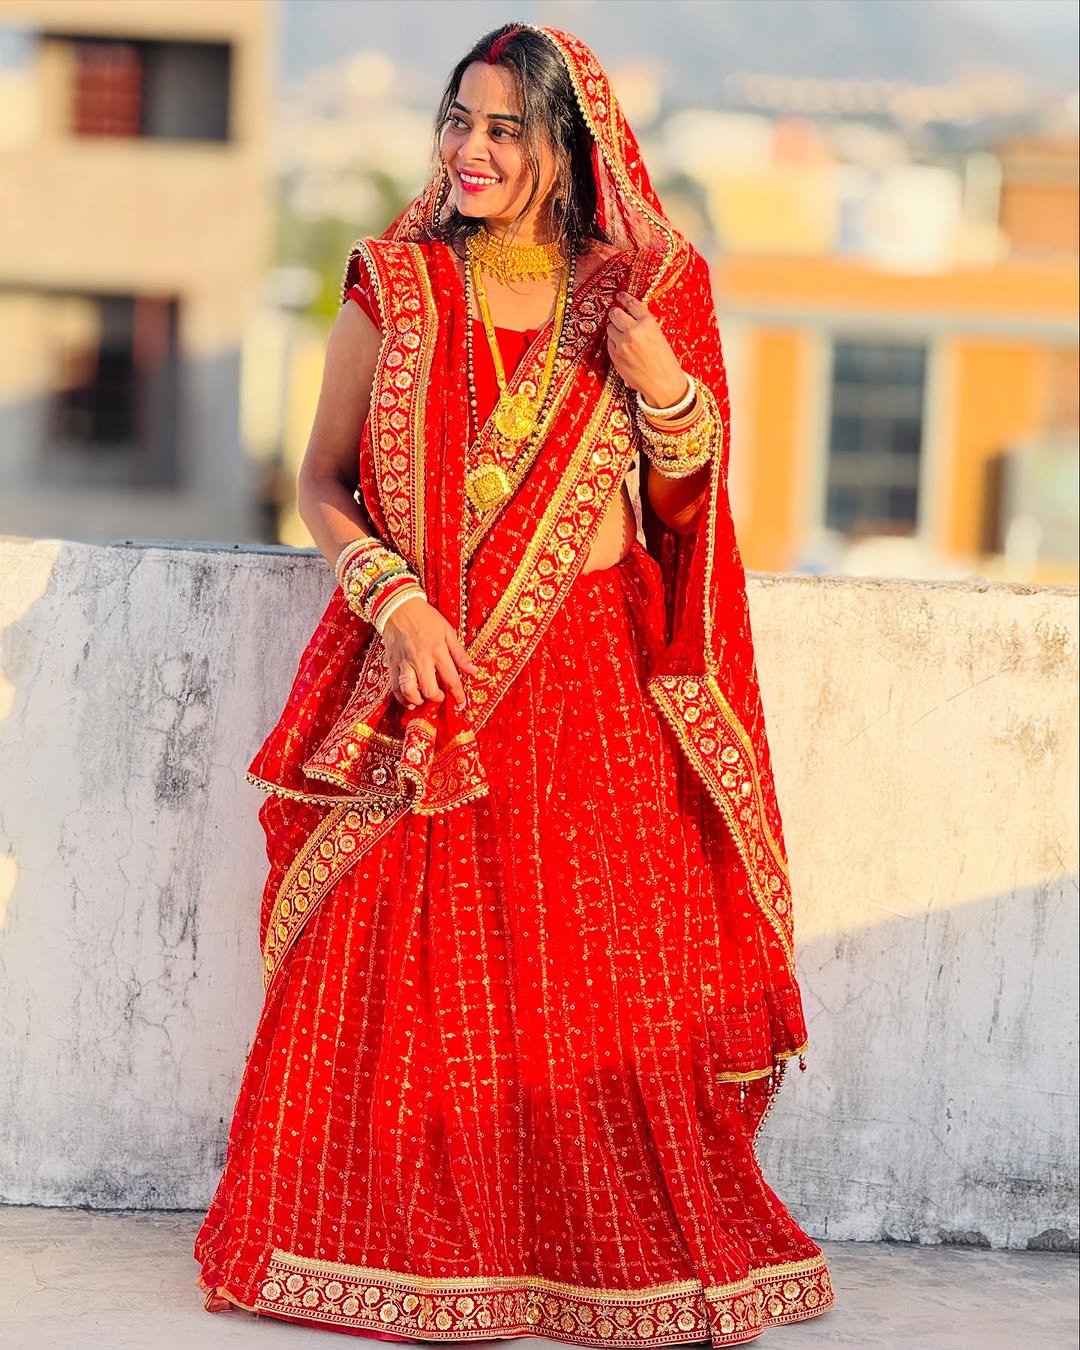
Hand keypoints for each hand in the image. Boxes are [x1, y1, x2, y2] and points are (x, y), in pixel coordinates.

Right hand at [380, 596, 479, 709]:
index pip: (451, 679)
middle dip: (437, 698)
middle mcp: (420, 659)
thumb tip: (474, 671)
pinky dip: (402, 698)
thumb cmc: (426, 618)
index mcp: (438, 650)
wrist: (399, 607)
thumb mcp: (448, 631)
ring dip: (418, 700)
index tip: (462, 704)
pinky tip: (409, 700)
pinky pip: (394, 687)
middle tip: (440, 696)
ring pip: (409, 691)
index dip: (458, 695)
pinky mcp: (392, 664)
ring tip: (423, 700)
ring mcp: (404, 662)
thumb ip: (460, 654)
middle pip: (429, 690)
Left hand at [606, 291, 685, 407]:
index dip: (624, 298)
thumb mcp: (659, 336)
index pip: (631, 304)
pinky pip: (609, 343)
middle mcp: (634, 331)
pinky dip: (614, 344)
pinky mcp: (615, 356)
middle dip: (615, 314)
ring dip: (614, 330)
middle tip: (617, 316)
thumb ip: (644, 325)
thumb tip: (629, 316)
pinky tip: (623, 349)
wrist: (663, 384)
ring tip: (624, 338)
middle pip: (615, 313)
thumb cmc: (664, 361)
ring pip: (610, 328)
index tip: (620, 296)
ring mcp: (622, 344)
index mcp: (648, 323)